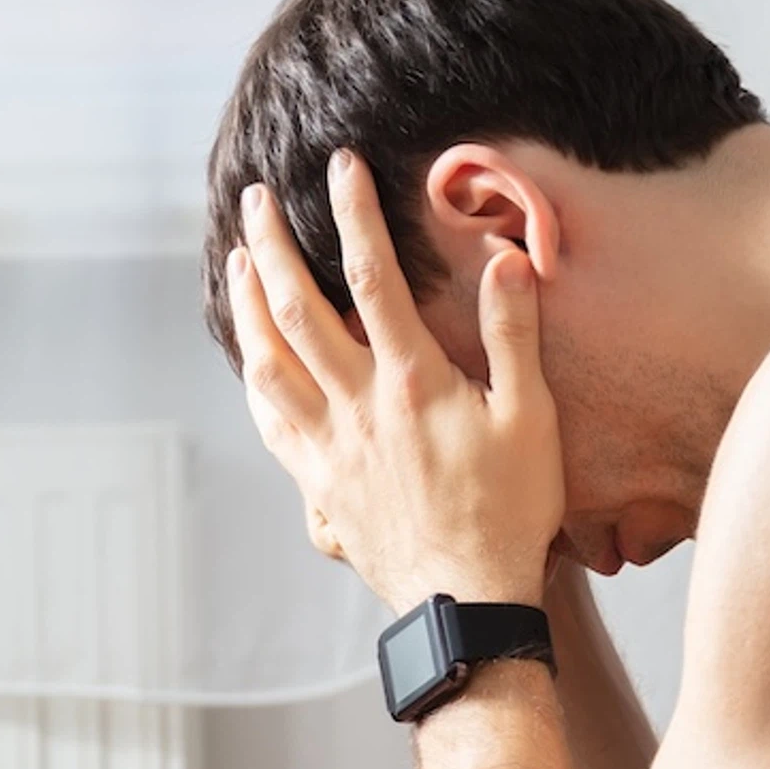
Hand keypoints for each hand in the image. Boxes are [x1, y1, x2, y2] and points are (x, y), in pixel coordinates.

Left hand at [228, 150, 562, 612]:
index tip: (341, 166)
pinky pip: (270, 420)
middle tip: (254, 199)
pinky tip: (250, 355)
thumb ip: (514, 337)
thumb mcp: (532, 420)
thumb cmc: (510, 512)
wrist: (465, 602)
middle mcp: (358, 405)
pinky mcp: (318, 482)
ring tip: (238, 261)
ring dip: (247, 304)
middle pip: (297, 309)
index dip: (355, 214)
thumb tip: (506, 261)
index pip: (373, 277)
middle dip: (271, 246)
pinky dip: (253, 377)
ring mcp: (330, 445)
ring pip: (269, 361)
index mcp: (412, 381)